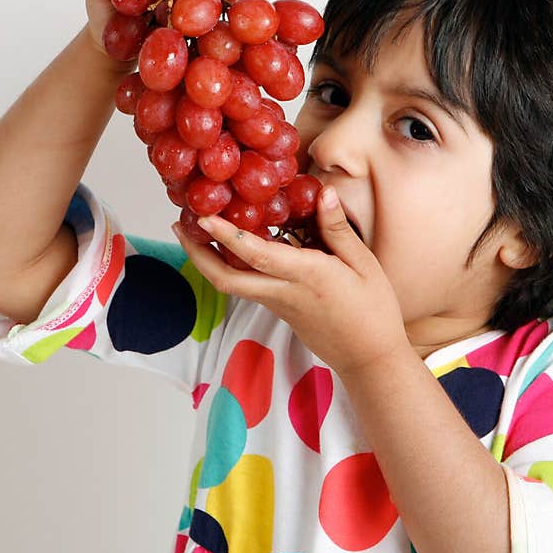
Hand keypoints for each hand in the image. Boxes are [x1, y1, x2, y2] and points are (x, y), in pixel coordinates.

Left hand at [173, 186, 409, 378]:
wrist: (369, 358)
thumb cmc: (373, 311)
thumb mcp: (365, 264)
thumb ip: (338, 230)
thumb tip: (323, 193)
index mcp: (307, 277)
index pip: (257, 255)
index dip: (226, 236)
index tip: (203, 217)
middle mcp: (284, 292)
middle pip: (226, 279)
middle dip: (197, 253)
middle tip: (178, 226)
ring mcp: (278, 304)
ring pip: (232, 284)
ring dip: (209, 259)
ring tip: (197, 232)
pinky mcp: (280, 310)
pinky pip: (249, 286)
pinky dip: (233, 266)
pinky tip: (234, 248)